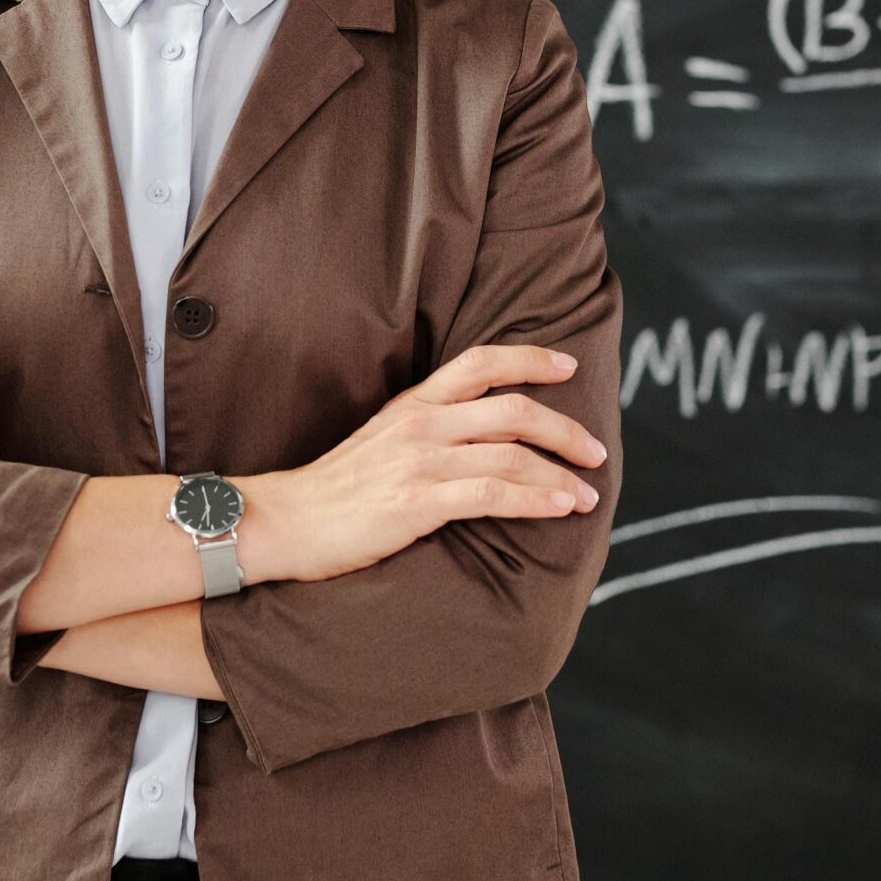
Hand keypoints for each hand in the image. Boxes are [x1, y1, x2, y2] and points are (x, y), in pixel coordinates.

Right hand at [244, 344, 608, 584]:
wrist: (285, 521)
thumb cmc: (334, 490)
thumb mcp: (381, 440)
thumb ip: (426, 429)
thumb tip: (475, 438)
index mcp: (413, 403)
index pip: (481, 362)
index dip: (531, 359)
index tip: (568, 366)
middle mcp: (421, 424)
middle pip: (512, 409)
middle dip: (564, 428)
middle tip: (595, 451)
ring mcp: (420, 462)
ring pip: (511, 453)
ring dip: (559, 474)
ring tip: (586, 494)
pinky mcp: (417, 503)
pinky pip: (492, 494)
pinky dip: (535, 500)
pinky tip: (559, 508)